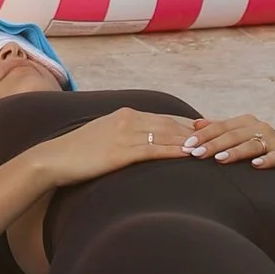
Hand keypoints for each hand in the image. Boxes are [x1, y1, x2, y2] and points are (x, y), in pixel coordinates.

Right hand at [36, 107, 199, 188]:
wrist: (54, 158)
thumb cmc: (77, 153)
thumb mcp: (104, 137)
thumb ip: (124, 136)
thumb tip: (141, 144)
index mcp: (125, 114)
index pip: (164, 118)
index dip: (187, 123)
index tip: (208, 127)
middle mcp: (128, 119)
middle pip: (170, 123)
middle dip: (197, 130)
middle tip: (221, 134)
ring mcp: (125, 134)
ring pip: (166, 135)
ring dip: (192, 140)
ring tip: (214, 145)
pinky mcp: (122, 151)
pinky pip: (155, 149)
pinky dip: (175, 150)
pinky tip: (190, 155)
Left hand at [182, 113, 274, 179]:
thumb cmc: (267, 148)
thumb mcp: (244, 136)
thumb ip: (221, 129)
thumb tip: (195, 123)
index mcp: (245, 122)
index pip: (219, 127)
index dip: (202, 135)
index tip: (186, 145)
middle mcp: (259, 127)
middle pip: (232, 135)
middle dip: (212, 144)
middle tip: (195, 154)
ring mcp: (273, 140)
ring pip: (250, 144)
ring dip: (235, 151)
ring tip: (220, 159)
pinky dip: (265, 160)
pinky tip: (255, 166)